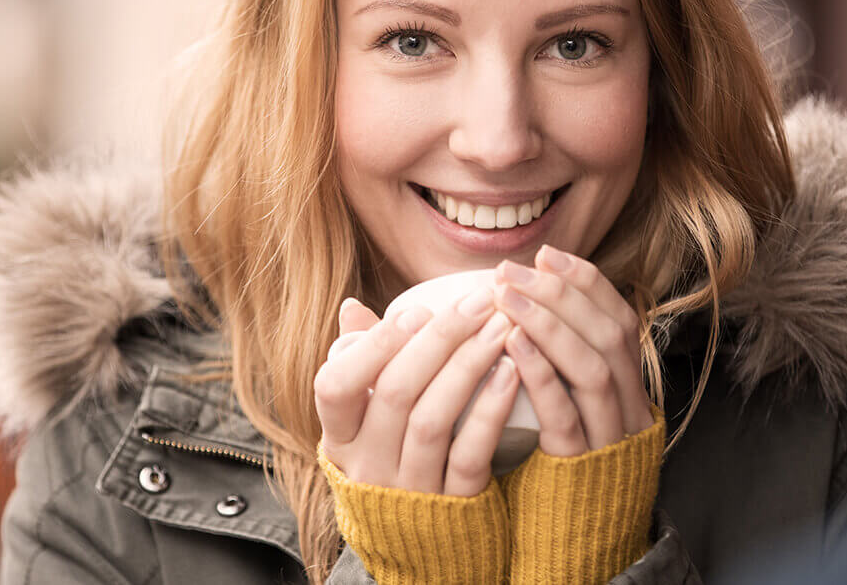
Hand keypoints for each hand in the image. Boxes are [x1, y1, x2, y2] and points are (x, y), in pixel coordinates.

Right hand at [314, 289, 520, 495]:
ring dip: (469, 365)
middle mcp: (366, 464)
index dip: (374, 346)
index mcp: (340, 436)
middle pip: (395, 392)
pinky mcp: (451, 504)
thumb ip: (361, 364)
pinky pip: (469, 454)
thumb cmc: (394, 457)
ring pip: (432, 419)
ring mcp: (408, 487)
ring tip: (500, 328)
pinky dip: (490, 410)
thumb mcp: (366, 420)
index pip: (333, 386)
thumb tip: (352, 306)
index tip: (417, 311)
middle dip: (440, 339)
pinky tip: (512, 373)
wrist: (423, 545)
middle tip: (479, 302)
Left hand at [494, 244, 652, 455]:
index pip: (620, 320)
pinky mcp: (583, 468)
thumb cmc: (558, 473)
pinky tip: (512, 346)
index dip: (586, 283)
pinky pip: (568, 415)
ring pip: (596, 368)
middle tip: (513, 272)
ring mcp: (611, 440)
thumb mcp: (572, 413)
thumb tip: (525, 305)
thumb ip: (559, 367)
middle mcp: (631, 410)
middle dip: (561, 295)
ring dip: (549, 324)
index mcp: (631, 391)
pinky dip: (541, 374)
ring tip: (507, 297)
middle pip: (609, 335)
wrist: (575, 549)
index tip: (547, 256)